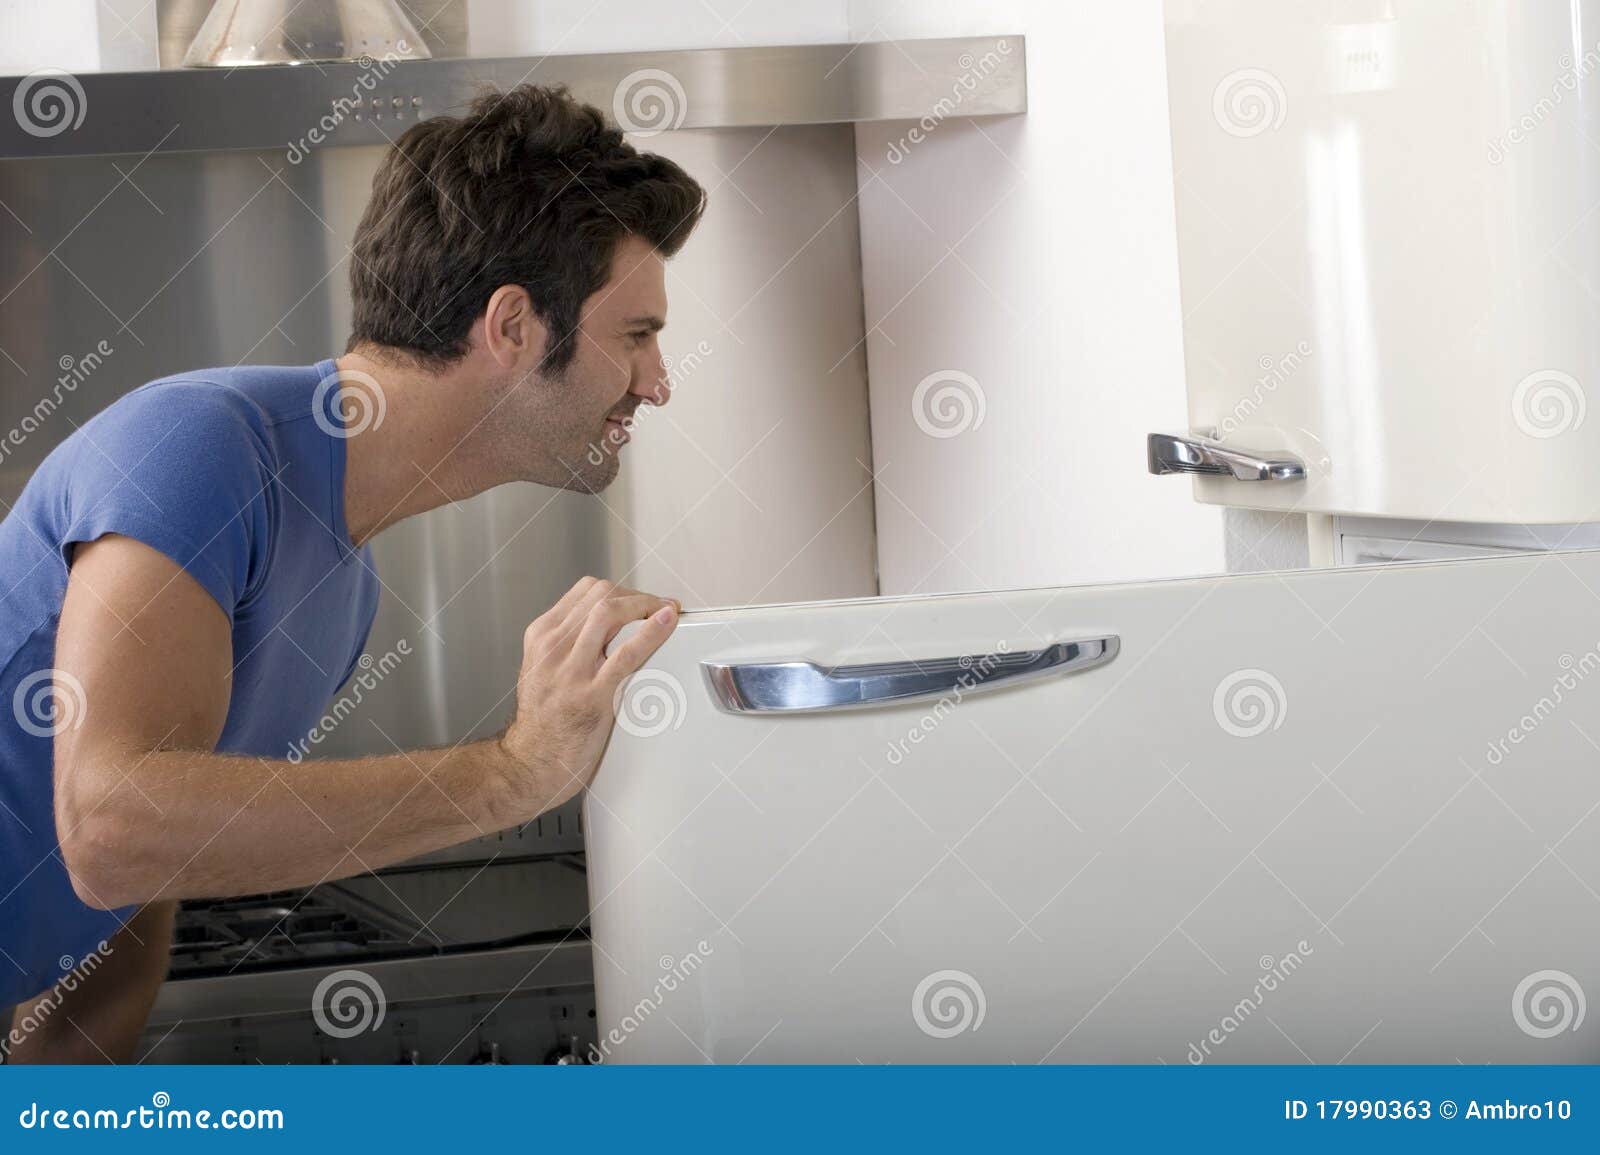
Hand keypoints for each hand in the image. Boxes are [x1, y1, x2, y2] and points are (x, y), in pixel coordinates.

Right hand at [497, 577, 679, 815]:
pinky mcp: (591, 695)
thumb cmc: (543, 719)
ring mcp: (571, 670)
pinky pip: (626, 654)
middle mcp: (553, 647)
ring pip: (609, 612)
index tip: (643, 599)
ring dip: (646, 605)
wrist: (531, 762)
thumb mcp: (544, 667)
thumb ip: (569, 642)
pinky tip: (667, 622)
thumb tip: (608, 622)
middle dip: (638, 596)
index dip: (623, 589)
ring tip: (666, 612)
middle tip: (661, 606)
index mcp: (542, 635)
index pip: (587, 590)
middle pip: (601, 595)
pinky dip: (651, 632)